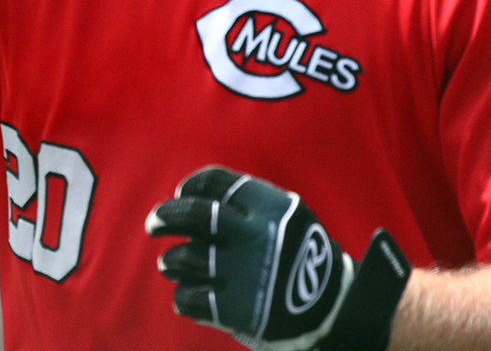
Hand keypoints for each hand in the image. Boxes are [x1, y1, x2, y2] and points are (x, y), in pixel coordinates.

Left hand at [147, 167, 358, 350]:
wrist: (336, 309)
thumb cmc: (303, 256)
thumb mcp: (289, 216)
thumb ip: (250, 204)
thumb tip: (193, 196)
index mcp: (269, 206)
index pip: (216, 182)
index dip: (192, 185)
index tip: (181, 193)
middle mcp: (254, 234)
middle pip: (193, 215)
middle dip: (166, 216)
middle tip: (154, 223)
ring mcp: (244, 271)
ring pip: (186, 257)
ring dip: (172, 260)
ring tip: (170, 263)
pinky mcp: (238, 307)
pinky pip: (192, 297)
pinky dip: (184, 296)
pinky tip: (186, 294)